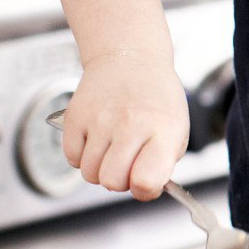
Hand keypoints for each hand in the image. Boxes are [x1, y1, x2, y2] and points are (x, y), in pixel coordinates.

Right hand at [62, 49, 190, 197]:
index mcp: (162, 129)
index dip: (144, 189)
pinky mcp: (75, 116)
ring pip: (89, 174)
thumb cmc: (156, 97)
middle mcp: (130, 124)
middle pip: (112, 182)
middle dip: (120, 181)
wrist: (130, 58)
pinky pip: (72, 158)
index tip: (145, 182)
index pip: (146, 180)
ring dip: (100, 169)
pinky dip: (82, 156)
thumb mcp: (177, 128)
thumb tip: (144, 190)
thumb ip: (163, 163)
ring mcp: (100, 120)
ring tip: (113, 149)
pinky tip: (97, 139)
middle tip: (128, 164)